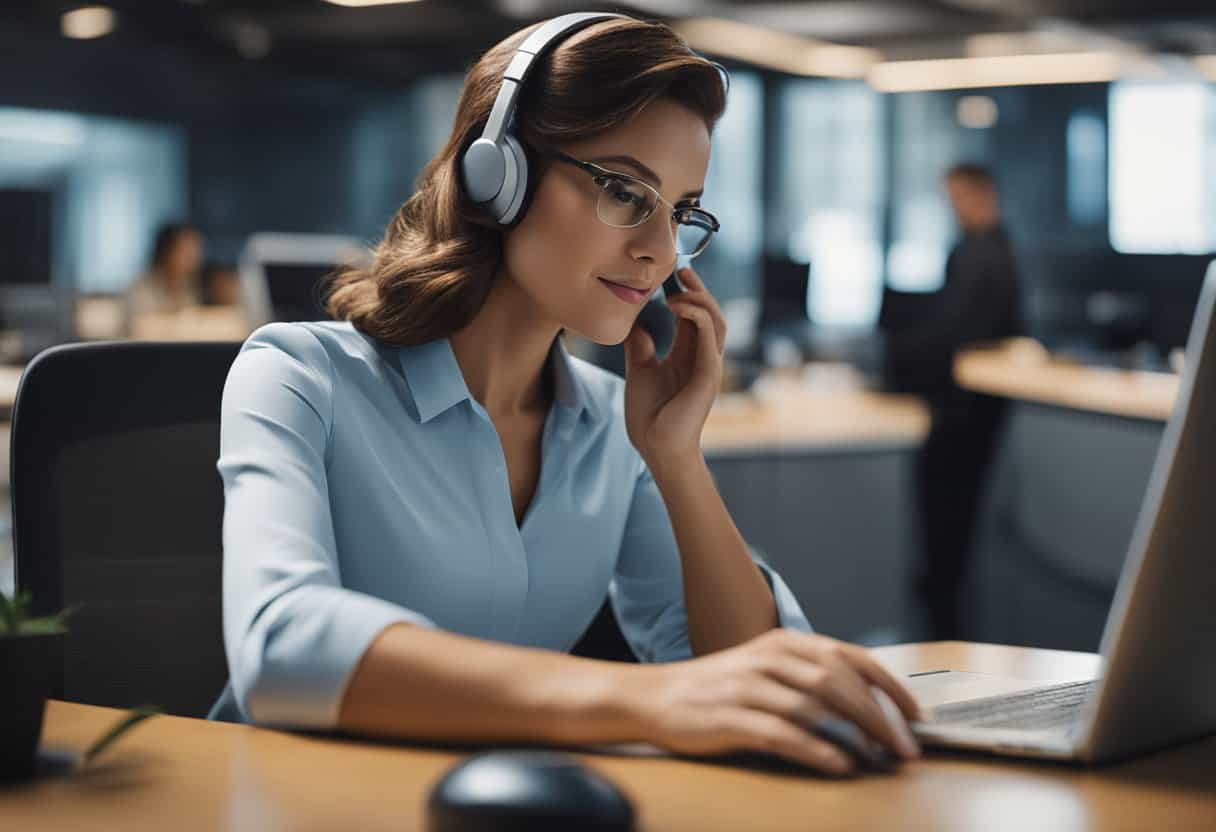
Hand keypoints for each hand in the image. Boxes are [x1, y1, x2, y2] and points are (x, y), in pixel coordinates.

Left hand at [623, 266, 725, 465]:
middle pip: (710, 313)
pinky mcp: (708, 373)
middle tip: (682, 270)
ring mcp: (709, 365)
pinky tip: (676, 306)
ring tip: (677, 289)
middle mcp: (703, 358)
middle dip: (698, 289)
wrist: (656, 447)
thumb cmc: (650, 415)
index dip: (686, 293)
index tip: (671, 276)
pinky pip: (708, 335)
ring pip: (716, 320)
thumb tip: (634, 324)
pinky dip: (696, 315)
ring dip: (699, 299)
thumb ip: (641, 347)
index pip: (694, 316)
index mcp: (688, 356)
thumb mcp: (640, 370)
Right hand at [634, 630, 922, 775]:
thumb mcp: (766, 669)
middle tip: (905, 747)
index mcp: (783, 642)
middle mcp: (768, 658)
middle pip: (838, 682)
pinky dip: (817, 750)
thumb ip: (808, 677)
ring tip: (880, 758)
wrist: (654, 697)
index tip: (915, 713)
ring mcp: (748, 686)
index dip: (888, 685)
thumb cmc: (718, 688)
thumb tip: (867, 705)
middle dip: (880, 716)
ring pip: (816, 706)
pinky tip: (839, 765)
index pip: (849, 656)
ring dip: (856, 734)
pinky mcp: (730, 717)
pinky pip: (783, 733)